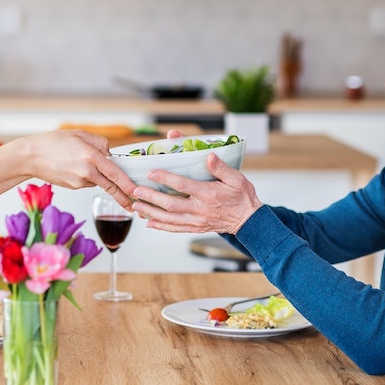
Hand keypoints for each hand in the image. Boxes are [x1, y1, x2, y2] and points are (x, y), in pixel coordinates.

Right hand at [21, 130, 137, 208]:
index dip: (128, 184)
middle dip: (123, 197)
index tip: (137, 191)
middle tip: (133, 206)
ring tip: (79, 161)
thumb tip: (111, 154)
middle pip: (110, 186)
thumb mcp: (80, 134)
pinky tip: (73, 167)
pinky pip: (86, 182)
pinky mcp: (73, 187)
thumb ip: (100, 143)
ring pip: (97, 181)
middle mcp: (86, 171)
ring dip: (97, 175)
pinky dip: (86, 176)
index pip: (115, 173)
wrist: (31, 156)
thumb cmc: (53, 143)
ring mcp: (79, 182)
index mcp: (91, 156)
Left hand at [131, 152, 260, 233]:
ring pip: (170, 219)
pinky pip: (175, 228)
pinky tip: (148, 222)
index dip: (166, 178)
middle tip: (136, 191)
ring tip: (136, 206)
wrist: (248, 220)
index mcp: (209, 194)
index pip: (184, 185)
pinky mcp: (195, 228)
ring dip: (151, 213)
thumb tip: (208, 156)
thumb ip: (221, 167)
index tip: (151, 172)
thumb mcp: (236, 178)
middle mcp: (200, 209)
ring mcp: (197, 221)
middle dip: (151, 198)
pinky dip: (160, 226)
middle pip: (171, 204)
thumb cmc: (241, 196)